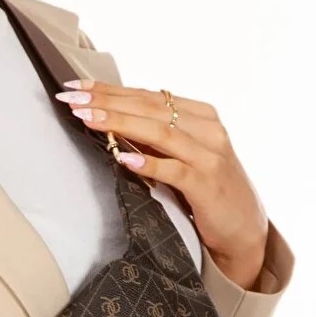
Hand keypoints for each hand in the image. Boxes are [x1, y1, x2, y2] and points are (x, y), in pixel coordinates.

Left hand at [56, 80, 268, 289]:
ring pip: (159, 133)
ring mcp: (209, 156)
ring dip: (120, 124)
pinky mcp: (206, 185)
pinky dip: (149, 164)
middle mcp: (207, 129)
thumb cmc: (207, 190)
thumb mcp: (183, 156)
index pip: (148, 96)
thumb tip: (112, 122)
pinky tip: (124, 159)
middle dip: (107, 102)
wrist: (243, 228)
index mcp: (200, 115)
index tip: (77, 88)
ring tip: (89, 119)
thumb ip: (157, 139)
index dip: (111, 90)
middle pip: (150, 109)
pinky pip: (174, 171)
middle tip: (72, 100)